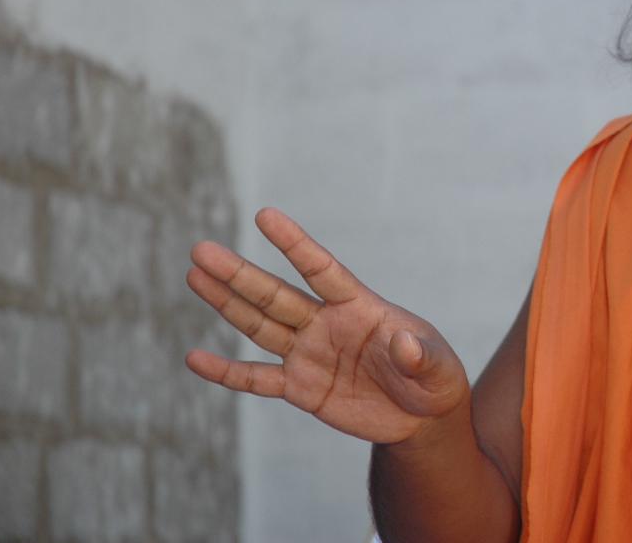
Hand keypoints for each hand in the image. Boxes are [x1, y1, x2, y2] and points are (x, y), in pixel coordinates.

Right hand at [186, 207, 470, 445]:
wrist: (422, 417)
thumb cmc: (433, 377)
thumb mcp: (437, 367)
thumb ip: (420, 355)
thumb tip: (404, 345)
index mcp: (360, 307)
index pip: (320, 269)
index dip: (294, 243)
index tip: (264, 215)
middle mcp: (327, 324)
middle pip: (276, 296)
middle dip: (239, 275)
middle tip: (201, 249)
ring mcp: (310, 355)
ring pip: (260, 327)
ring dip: (226, 304)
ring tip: (194, 276)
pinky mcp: (301, 389)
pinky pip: (257, 380)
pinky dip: (227, 372)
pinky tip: (195, 359)